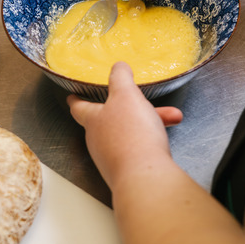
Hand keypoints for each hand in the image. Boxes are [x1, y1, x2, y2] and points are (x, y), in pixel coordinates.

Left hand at [67, 61, 181, 187]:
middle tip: (146, 101)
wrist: (144, 177)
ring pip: (130, 133)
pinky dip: (153, 140)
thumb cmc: (131, 134)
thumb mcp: (126, 96)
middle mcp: (98, 140)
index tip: (72, 96)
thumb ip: (120, 78)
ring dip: (150, 123)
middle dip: (132, 108)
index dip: (76, 100)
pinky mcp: (128, 171)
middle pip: (112, 119)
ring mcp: (112, 158)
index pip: (79, 107)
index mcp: (93, 120)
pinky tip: (165, 140)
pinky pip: (140, 149)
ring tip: (172, 117)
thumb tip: (117, 66)